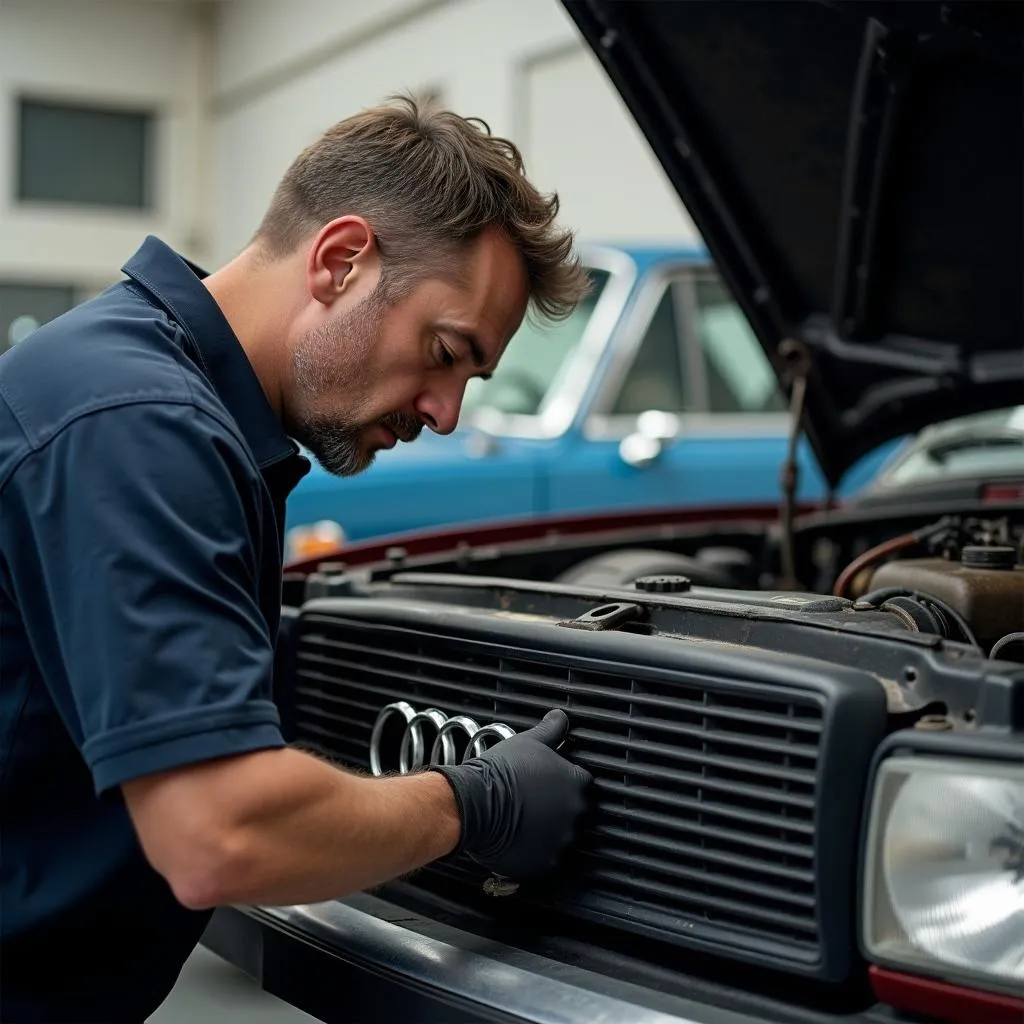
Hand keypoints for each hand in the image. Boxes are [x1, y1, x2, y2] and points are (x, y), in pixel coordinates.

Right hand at [428, 709, 592, 878]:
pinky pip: (544, 857)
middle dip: (557, 807)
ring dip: (547, 829)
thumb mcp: (529, 741)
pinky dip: (534, 850)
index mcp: (575, 784)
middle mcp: (574, 813)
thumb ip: (552, 729)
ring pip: (559, 835)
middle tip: (534, 801)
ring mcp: (560, 840)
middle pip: (574, 811)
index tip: (551, 783)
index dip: (565, 781)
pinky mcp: (543, 862)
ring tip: (523, 820)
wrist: (474, 803)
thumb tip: (561, 717)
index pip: (582, 782)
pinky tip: (518, 837)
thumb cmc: (500, 771)